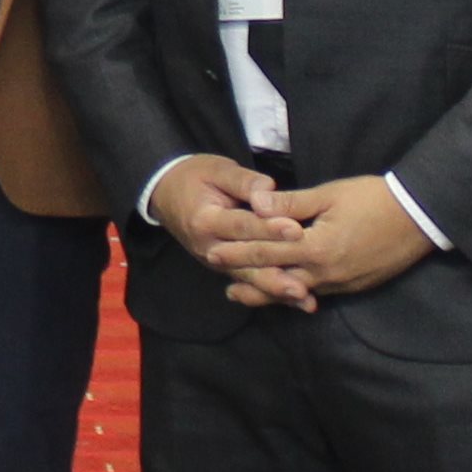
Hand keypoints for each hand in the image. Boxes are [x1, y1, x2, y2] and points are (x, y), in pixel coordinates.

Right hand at [147, 154, 312, 308]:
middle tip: (306, 280)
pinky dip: (273, 293)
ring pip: (250, 278)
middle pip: (248, 260)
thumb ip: (244, 181)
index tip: (296, 231)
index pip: (242, 226)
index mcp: (205, 220)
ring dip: (278, 290)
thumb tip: (269, 189)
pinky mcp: (225, 269)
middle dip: (278, 271)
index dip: (269, 229)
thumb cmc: (195, 178)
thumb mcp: (217, 169)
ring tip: (304, 299)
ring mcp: (217, 262)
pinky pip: (250, 283)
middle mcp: (209, 248)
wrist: (166, 194)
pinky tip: (297, 301)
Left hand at [198, 174, 433, 310]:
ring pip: (295, 290)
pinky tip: (286, 291)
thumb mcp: (330, 194)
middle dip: (245, 276)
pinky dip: (295, 292)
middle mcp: (325, 272)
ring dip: (267, 291)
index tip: (212, 250)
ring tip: (242, 293)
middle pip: (276, 276)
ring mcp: (340, 283)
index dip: (237, 251)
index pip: (267, 250)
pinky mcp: (352, 286)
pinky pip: (316, 292)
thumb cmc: (373, 199)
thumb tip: (255, 203)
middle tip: (219, 278)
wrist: (419, 218)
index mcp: (316, 247)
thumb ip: (291, 202)